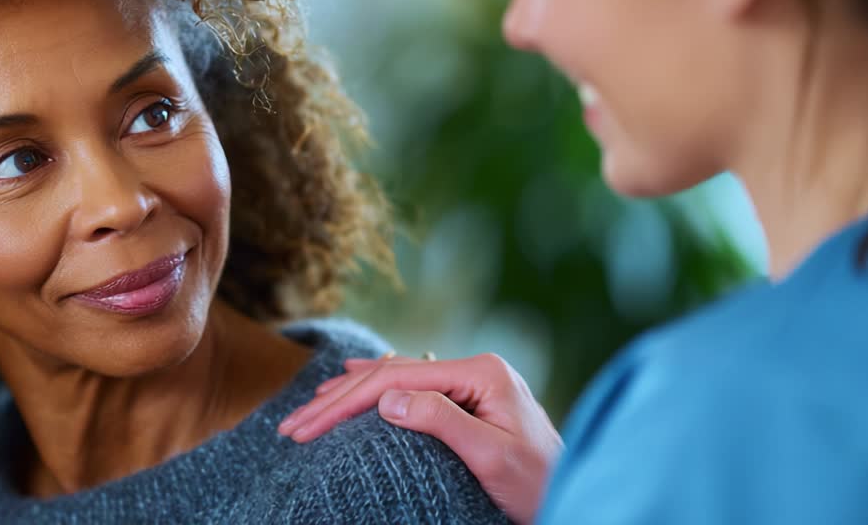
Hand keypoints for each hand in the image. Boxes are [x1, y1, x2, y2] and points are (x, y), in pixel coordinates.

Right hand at [277, 353, 562, 524]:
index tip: (307, 427)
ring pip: (395, 380)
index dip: (345, 403)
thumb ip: (442, 421)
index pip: (396, 380)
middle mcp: (475, 369)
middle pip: (390, 376)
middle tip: (292, 426)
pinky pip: (411, 387)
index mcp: (481, 372)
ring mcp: (472, 382)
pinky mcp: (469, 399)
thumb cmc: (540, 486)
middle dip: (336, 401)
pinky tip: (353, 378)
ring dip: (349, 394)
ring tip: (308, 407)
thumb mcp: (492, 457)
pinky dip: (376, 389)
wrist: (576, 498)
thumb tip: (387, 399)